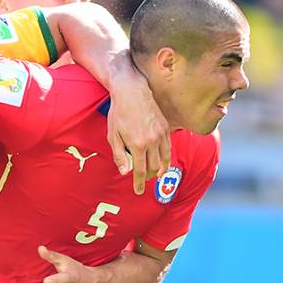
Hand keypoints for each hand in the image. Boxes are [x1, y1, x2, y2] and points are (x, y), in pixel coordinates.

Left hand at [106, 57, 169, 194]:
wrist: (132, 91)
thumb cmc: (119, 113)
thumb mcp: (113, 135)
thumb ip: (120, 155)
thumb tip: (125, 172)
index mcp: (137, 145)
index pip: (140, 171)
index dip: (138, 183)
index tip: (137, 191)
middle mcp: (152, 141)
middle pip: (153, 168)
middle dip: (148, 177)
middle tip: (143, 181)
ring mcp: (161, 134)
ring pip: (164, 160)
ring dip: (159, 170)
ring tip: (155, 176)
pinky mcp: (166, 128)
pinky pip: (169, 148)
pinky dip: (166, 158)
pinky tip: (162, 162)